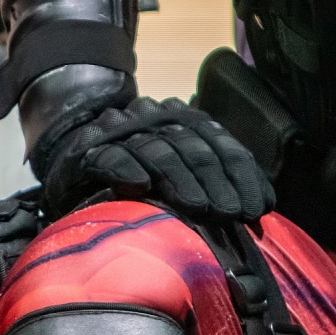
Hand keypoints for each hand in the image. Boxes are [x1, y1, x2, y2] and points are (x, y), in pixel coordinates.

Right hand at [41, 98, 272, 221]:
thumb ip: (216, 181)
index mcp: (181, 121)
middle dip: (216, 183)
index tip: (256, 208)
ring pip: (157, 151)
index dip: (242, 175)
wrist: (72, 157)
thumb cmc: (136, 174)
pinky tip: (140, 186)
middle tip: (231, 214)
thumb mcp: (181, 172)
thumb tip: (263, 208)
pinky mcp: (86, 152)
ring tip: (198, 208)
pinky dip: (126, 169)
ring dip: (181, 182)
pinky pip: (109, 157)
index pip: (219, 143)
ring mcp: (119, 133)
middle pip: (192, 147)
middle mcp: (152, 119)